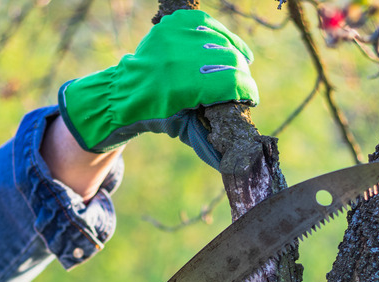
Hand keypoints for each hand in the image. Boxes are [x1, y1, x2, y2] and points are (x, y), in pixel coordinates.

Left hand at [58, 9, 258, 168]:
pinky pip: (208, 25)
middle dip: (242, 75)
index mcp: (184, 86)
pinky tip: (229, 46)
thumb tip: (239, 159)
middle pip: (230, 60)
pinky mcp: (174, 24)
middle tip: (243, 87)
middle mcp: (181, 58)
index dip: (248, 91)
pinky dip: (221, 35)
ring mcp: (176, 37)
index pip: (232, 82)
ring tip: (240, 66)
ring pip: (221, 40)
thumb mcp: (184, 129)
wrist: (126, 92)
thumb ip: (211, 139)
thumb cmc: (157, 115)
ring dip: (234, 55)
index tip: (251, 99)